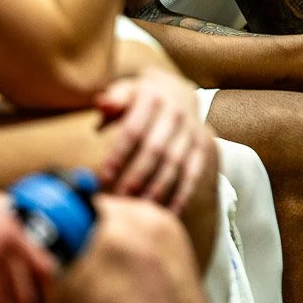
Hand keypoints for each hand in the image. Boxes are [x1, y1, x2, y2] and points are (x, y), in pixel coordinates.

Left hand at [95, 69, 212, 214]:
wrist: (176, 89)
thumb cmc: (139, 97)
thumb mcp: (126, 89)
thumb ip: (114, 98)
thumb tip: (101, 103)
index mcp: (153, 98)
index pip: (134, 130)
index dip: (119, 154)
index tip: (104, 176)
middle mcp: (175, 113)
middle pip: (156, 150)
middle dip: (137, 177)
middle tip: (120, 199)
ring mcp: (191, 131)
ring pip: (175, 164)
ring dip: (158, 189)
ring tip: (141, 210)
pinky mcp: (202, 146)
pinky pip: (193, 173)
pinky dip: (182, 195)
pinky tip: (170, 213)